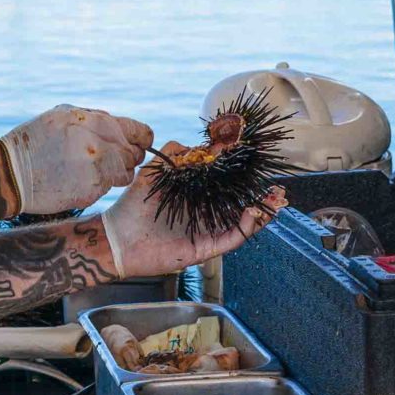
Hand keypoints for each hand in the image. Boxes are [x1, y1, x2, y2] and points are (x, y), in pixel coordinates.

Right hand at [0, 105, 151, 214]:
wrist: (10, 173)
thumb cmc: (34, 142)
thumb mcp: (62, 117)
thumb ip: (95, 119)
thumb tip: (121, 127)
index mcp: (92, 121)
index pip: (136, 131)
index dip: (143, 138)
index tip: (141, 143)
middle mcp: (98, 144)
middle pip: (134, 154)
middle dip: (128, 157)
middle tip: (113, 158)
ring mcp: (95, 169)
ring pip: (125, 173)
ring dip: (116, 173)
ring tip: (93, 170)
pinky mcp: (90, 191)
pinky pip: (108, 187)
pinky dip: (99, 185)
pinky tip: (79, 180)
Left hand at [101, 160, 287, 277]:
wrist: (117, 238)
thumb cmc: (132, 208)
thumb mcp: (154, 173)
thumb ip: (176, 156)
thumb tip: (200, 145)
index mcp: (196, 201)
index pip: (228, 191)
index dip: (245, 181)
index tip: (258, 168)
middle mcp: (204, 218)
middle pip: (241, 210)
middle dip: (262, 200)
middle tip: (277, 189)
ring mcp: (206, 234)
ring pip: (241, 226)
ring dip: (260, 214)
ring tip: (273, 202)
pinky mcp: (203, 250)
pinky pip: (230, 240)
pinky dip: (245, 229)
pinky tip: (253, 215)